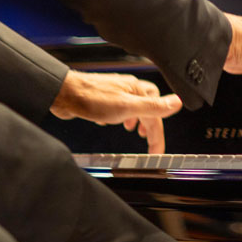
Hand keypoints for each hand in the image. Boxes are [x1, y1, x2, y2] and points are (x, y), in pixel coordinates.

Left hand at [50, 70, 182, 153]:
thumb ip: (153, 106)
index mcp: (137, 90)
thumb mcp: (127, 106)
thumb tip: (177, 102)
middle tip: (149, 141)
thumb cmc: (92, 98)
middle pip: (147, 107)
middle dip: (151, 124)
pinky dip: (120, 116)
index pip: (156, 115)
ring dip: (137, 119)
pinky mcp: (102, 98)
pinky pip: (118, 106)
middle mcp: (128, 89)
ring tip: (133, 130)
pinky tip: (112, 122)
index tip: (157, 151)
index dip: (158, 135)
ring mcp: (115, 92)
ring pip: (133, 105)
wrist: (64, 93)